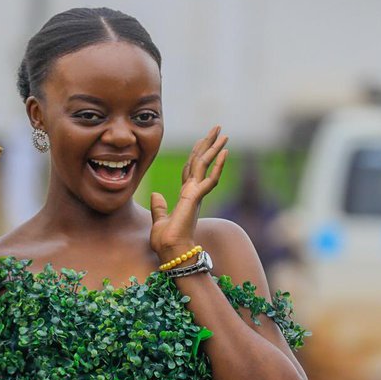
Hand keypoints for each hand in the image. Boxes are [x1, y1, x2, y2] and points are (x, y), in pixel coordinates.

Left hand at [149, 125, 227, 262]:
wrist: (170, 252)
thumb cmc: (166, 242)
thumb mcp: (159, 220)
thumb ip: (159, 207)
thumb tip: (156, 195)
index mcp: (185, 196)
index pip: (190, 169)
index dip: (195, 154)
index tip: (201, 141)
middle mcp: (193, 193)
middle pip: (201, 162)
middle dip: (209, 144)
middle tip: (218, 128)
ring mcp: (196, 194)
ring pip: (206, 165)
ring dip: (215, 148)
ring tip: (224, 133)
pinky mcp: (196, 198)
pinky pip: (210, 178)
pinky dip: (217, 165)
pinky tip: (224, 152)